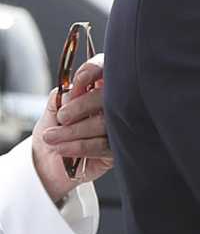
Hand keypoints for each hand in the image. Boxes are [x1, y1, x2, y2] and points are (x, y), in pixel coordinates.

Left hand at [33, 53, 111, 202]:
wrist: (46, 164)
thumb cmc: (53, 131)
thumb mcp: (51, 110)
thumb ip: (62, 96)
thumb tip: (74, 91)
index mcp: (96, 88)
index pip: (104, 69)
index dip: (94, 71)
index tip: (78, 81)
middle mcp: (111, 105)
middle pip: (108, 97)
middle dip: (81, 106)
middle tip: (62, 117)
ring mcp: (118, 127)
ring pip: (104, 124)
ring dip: (73, 131)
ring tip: (52, 137)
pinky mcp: (117, 149)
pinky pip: (103, 146)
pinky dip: (80, 147)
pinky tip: (63, 149)